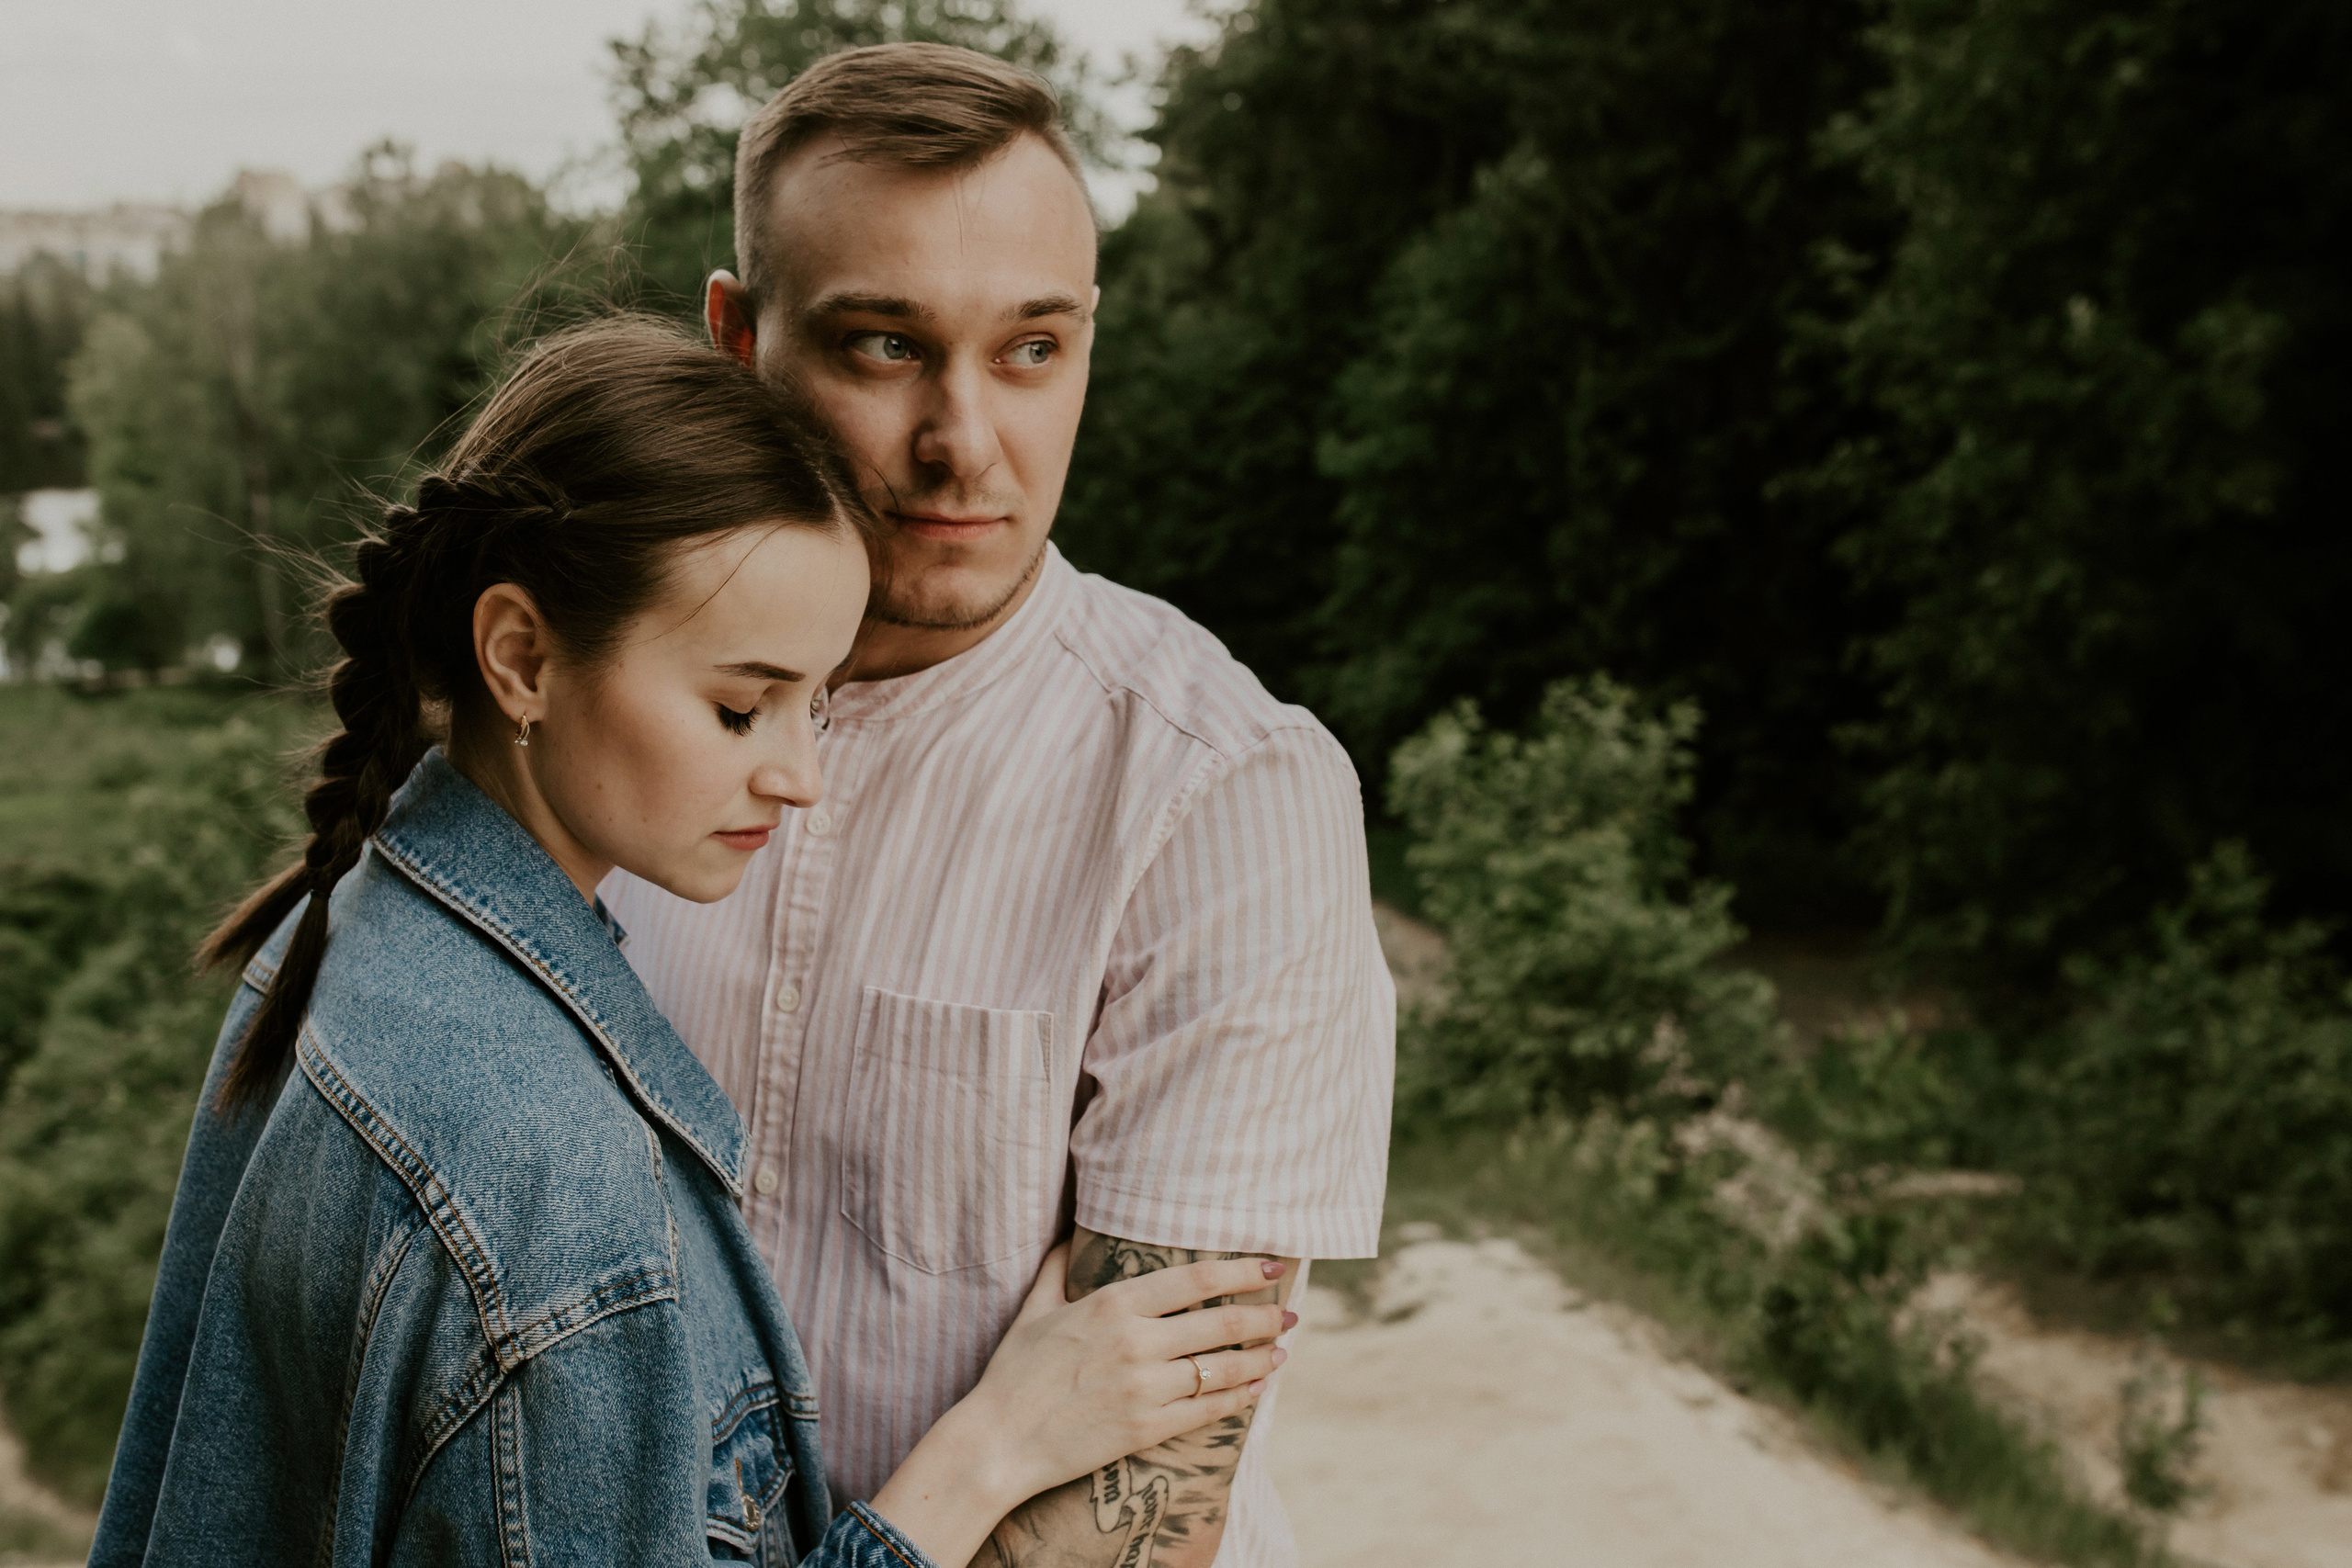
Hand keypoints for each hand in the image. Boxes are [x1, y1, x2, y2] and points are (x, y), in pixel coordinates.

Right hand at [866, 1246, 1289, 1565]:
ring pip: (1221, 1368)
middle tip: (1288, 1312)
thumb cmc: (1014, 1374)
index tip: (1269, 1264)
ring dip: (1260, 1358)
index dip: (1239, 1270)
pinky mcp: (1146, 1430)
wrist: (998, 1442)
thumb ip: (1057, 1269)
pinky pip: (1207, 1411)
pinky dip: (1239, 1399)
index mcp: (1113, 1305)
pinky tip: (1256, 1390)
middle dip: (1263, 1316)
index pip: (1195, 1280)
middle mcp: (1136, 1342)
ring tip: (1281, 1351)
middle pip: (1220, 1323)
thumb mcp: (1034, 1310)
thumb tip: (1070, 1235)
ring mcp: (1144, 1389)